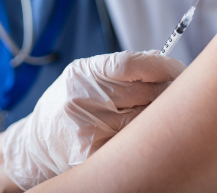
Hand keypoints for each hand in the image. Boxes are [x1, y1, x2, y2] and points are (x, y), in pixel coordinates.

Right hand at [2, 50, 184, 189]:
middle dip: (168, 90)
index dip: (162, 65)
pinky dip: (148, 137)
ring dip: (162, 115)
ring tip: (166, 113)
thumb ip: (119, 68)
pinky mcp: (94, 154)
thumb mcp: (84, 76)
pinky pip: (136, 143)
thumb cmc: (69, 104)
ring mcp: (88, 129)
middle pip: (144, 92)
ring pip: (145, 119)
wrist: (36, 144)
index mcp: (82, 74)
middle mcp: (82, 100)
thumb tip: (163, 62)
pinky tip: (150, 134)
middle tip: (180, 92)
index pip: (131, 65)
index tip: (177, 69)